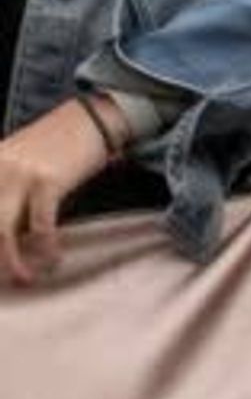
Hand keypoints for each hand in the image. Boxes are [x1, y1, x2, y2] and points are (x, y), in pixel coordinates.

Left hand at [0, 101, 115, 284]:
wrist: (92, 118)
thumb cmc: (57, 146)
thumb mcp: (19, 165)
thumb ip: (7, 194)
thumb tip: (9, 238)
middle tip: (6, 280)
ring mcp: (20, 174)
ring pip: (2, 230)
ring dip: (11, 261)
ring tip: (25, 278)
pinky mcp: (48, 180)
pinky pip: (40, 225)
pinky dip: (45, 248)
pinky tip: (52, 259)